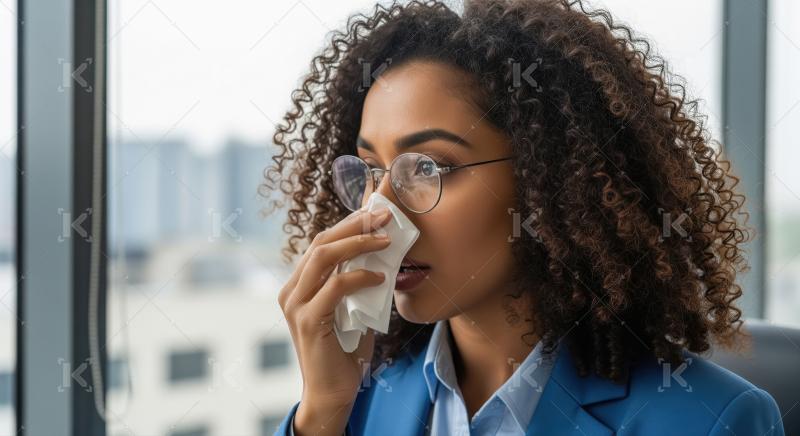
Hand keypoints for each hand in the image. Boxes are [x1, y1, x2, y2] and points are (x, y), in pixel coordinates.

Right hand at [278, 207, 392, 434]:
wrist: (333, 392)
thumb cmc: (345, 350)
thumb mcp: (352, 307)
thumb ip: (357, 282)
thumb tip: (383, 252)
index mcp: (299, 284)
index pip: (322, 242)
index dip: (349, 222)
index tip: (376, 209)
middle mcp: (291, 290)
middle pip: (321, 242)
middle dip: (355, 224)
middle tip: (385, 214)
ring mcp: (296, 305)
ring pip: (323, 257)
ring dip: (357, 243)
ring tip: (385, 239)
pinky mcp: (308, 321)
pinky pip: (335, 287)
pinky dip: (359, 277)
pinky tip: (380, 277)